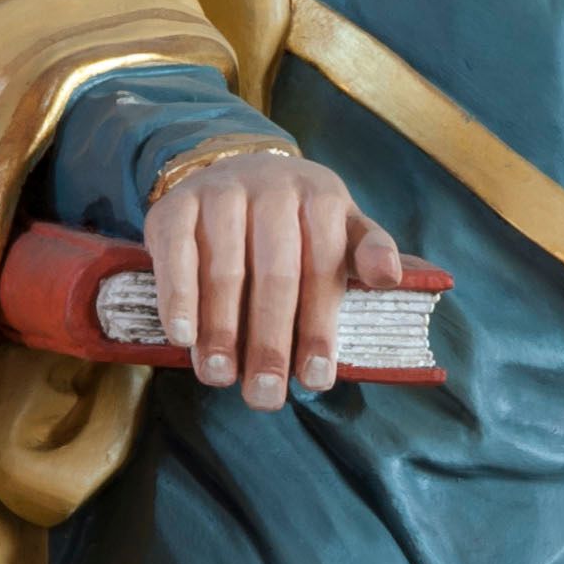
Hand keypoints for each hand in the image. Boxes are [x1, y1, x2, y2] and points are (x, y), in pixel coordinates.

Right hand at [144, 148, 400, 405]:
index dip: (320, 326)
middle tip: (265, 394)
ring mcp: (221, 191)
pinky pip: (176, 254)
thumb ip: (367, 253)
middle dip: (270, 341)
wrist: (236, 169)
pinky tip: (183, 337)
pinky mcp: (175, 204)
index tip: (315, 379)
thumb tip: (388, 278)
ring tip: (220, 377)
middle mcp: (273, 187)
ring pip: (224, 268)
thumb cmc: (299, 221)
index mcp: (322, 196)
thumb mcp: (342, 228)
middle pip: (275, 274)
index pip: (324, 267)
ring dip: (221, 329)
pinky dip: (178, 297)